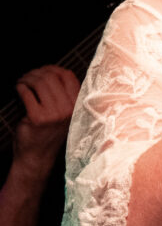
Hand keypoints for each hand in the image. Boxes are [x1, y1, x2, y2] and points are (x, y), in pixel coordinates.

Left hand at [13, 65, 80, 180]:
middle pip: (51, 76)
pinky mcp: (37, 118)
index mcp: (77, 106)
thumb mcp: (64, 113)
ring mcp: (54, 114)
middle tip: (27, 77)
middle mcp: (69, 110)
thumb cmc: (48, 133)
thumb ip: (64, 95)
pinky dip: (20, 87)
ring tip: (22, 82)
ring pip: (38, 82)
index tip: (43, 71)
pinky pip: (26, 93)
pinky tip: (18, 90)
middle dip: (36, 73)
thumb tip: (52, 70)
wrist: (38, 156)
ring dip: (26, 79)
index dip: (53, 69)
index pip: (68, 76)